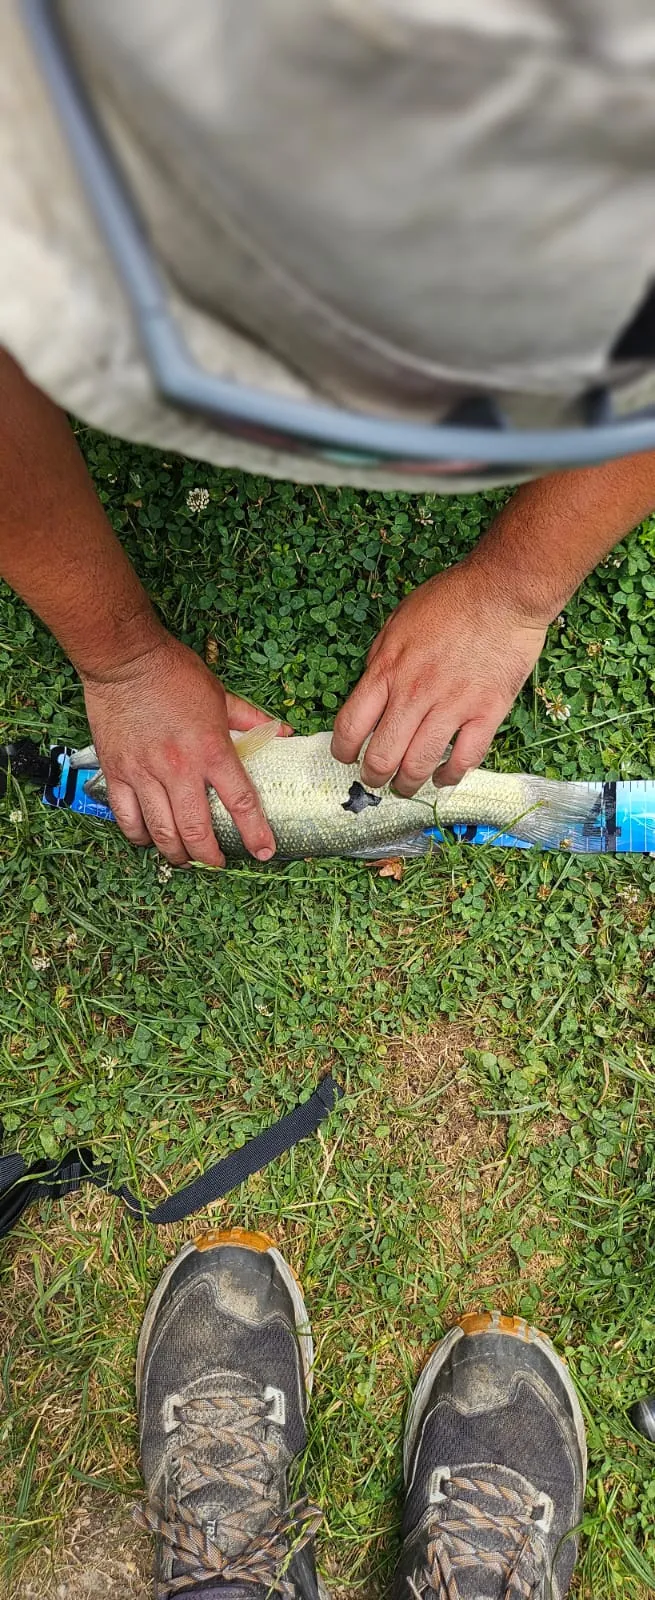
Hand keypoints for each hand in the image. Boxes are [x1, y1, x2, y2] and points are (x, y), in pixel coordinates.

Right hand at [82, 632, 287, 865]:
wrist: (125, 660)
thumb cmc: (174, 673)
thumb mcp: (221, 695)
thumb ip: (250, 719)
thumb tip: (281, 731)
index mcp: (211, 750)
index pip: (240, 802)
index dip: (255, 833)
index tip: (264, 852)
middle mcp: (179, 769)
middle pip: (197, 830)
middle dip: (210, 856)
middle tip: (217, 863)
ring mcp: (145, 773)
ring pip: (162, 831)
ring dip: (177, 854)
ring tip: (185, 859)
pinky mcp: (117, 772)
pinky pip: (127, 818)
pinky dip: (139, 836)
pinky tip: (149, 839)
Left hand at [331, 560, 546, 794]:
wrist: (502, 592)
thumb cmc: (450, 600)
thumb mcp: (398, 621)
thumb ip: (380, 659)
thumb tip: (371, 690)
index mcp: (387, 670)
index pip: (351, 726)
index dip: (343, 751)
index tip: (347, 757)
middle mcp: (414, 694)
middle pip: (382, 755)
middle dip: (374, 776)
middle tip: (377, 779)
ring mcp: (452, 706)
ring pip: (419, 765)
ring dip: (408, 784)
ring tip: (407, 786)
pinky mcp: (487, 712)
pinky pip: (464, 759)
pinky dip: (450, 776)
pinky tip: (443, 778)